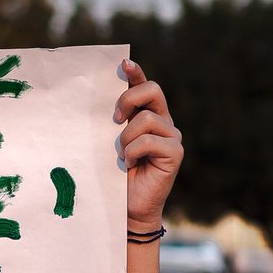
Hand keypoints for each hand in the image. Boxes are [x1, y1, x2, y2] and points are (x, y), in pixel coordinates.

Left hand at [114, 60, 182, 229]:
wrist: (127, 208)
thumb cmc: (114, 176)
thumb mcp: (109, 143)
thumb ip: (112, 122)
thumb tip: (97, 101)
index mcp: (146, 115)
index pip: (144, 86)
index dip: (135, 73)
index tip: (123, 63)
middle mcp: (163, 121)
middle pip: (153, 90)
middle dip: (128, 99)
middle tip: (113, 119)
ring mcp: (172, 136)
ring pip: (146, 119)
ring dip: (125, 138)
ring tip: (120, 156)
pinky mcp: (175, 152)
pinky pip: (149, 140)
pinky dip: (132, 152)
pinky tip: (128, 165)